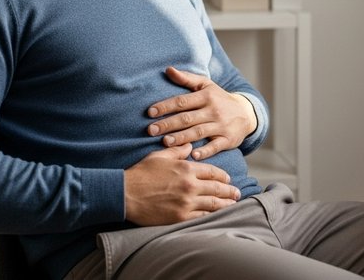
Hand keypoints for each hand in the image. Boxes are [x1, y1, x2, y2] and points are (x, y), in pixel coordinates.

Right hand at [124, 143, 239, 225]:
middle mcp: (190, 185)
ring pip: (213, 204)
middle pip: (217, 188)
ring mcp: (186, 202)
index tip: (228, 179)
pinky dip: (212, 216)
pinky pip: (202, 217)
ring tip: (233, 205)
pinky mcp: (180, 217)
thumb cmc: (141, 173)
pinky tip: (217, 216)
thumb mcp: (159, 156)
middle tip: (237, 193)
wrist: (126, 194)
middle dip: (229, 191)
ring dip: (225, 204)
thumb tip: (189, 146)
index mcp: (186, 168)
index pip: (212, 172)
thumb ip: (178, 151)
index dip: (222, 176)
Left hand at [147, 67, 257, 159]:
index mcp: (206, 96)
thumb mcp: (206, 85)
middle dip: (168, 124)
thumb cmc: (219, 98)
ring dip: (182, 137)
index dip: (166, 106)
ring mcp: (221, 125)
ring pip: (199, 132)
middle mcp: (214, 110)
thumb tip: (168, 69)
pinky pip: (216, 146)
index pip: (183, 101)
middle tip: (151, 130)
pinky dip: (206, 151)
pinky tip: (194, 155)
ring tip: (165, 142)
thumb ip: (187, 79)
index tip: (150, 112)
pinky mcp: (228, 140)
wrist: (246, 113)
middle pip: (188, 118)